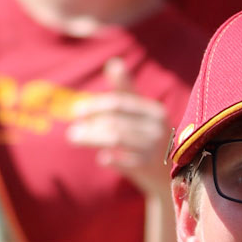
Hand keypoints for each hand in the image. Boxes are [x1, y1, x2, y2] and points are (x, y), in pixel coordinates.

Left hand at [68, 58, 173, 193]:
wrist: (169, 179)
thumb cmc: (150, 140)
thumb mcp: (142, 114)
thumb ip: (127, 90)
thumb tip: (114, 63)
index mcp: (154, 112)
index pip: (119, 103)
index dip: (96, 106)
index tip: (76, 111)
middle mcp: (157, 128)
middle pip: (116, 122)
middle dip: (90, 125)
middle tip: (71, 132)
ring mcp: (155, 149)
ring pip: (116, 139)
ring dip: (92, 139)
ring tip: (74, 139)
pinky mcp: (151, 168)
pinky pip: (125, 162)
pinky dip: (111, 159)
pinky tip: (101, 159)